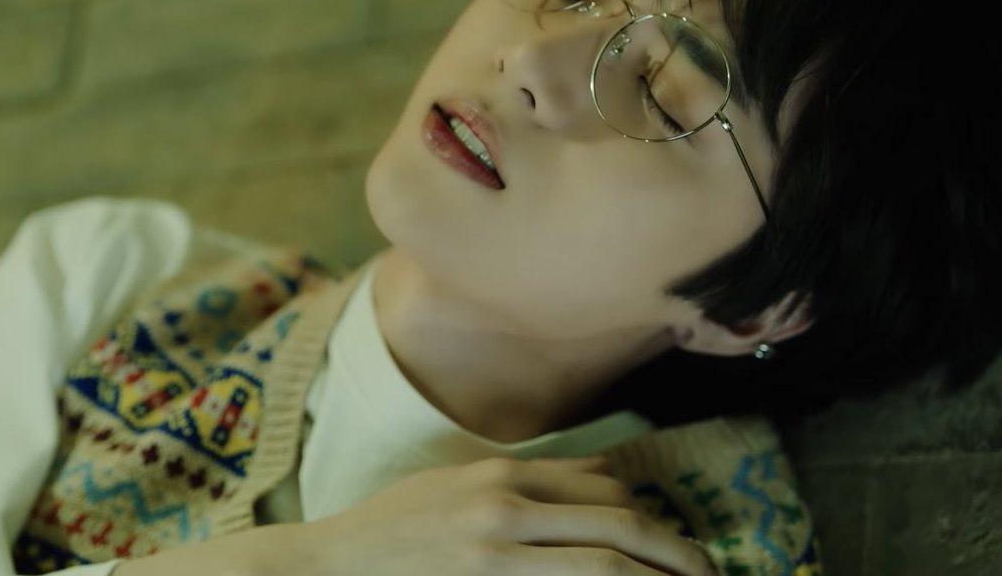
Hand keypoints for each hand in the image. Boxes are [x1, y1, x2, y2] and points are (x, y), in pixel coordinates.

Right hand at [114, 456, 715, 575]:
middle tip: (707, 572)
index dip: (646, 514)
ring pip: (601, 566)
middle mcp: (505, 513)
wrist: (334, 567)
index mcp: (500, 478)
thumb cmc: (395, 525)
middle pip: (615, 528)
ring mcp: (497, 560)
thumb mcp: (458, 483)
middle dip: (674, 552)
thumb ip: (526, 480)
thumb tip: (603, 475)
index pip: (599, 487)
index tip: (668, 538)